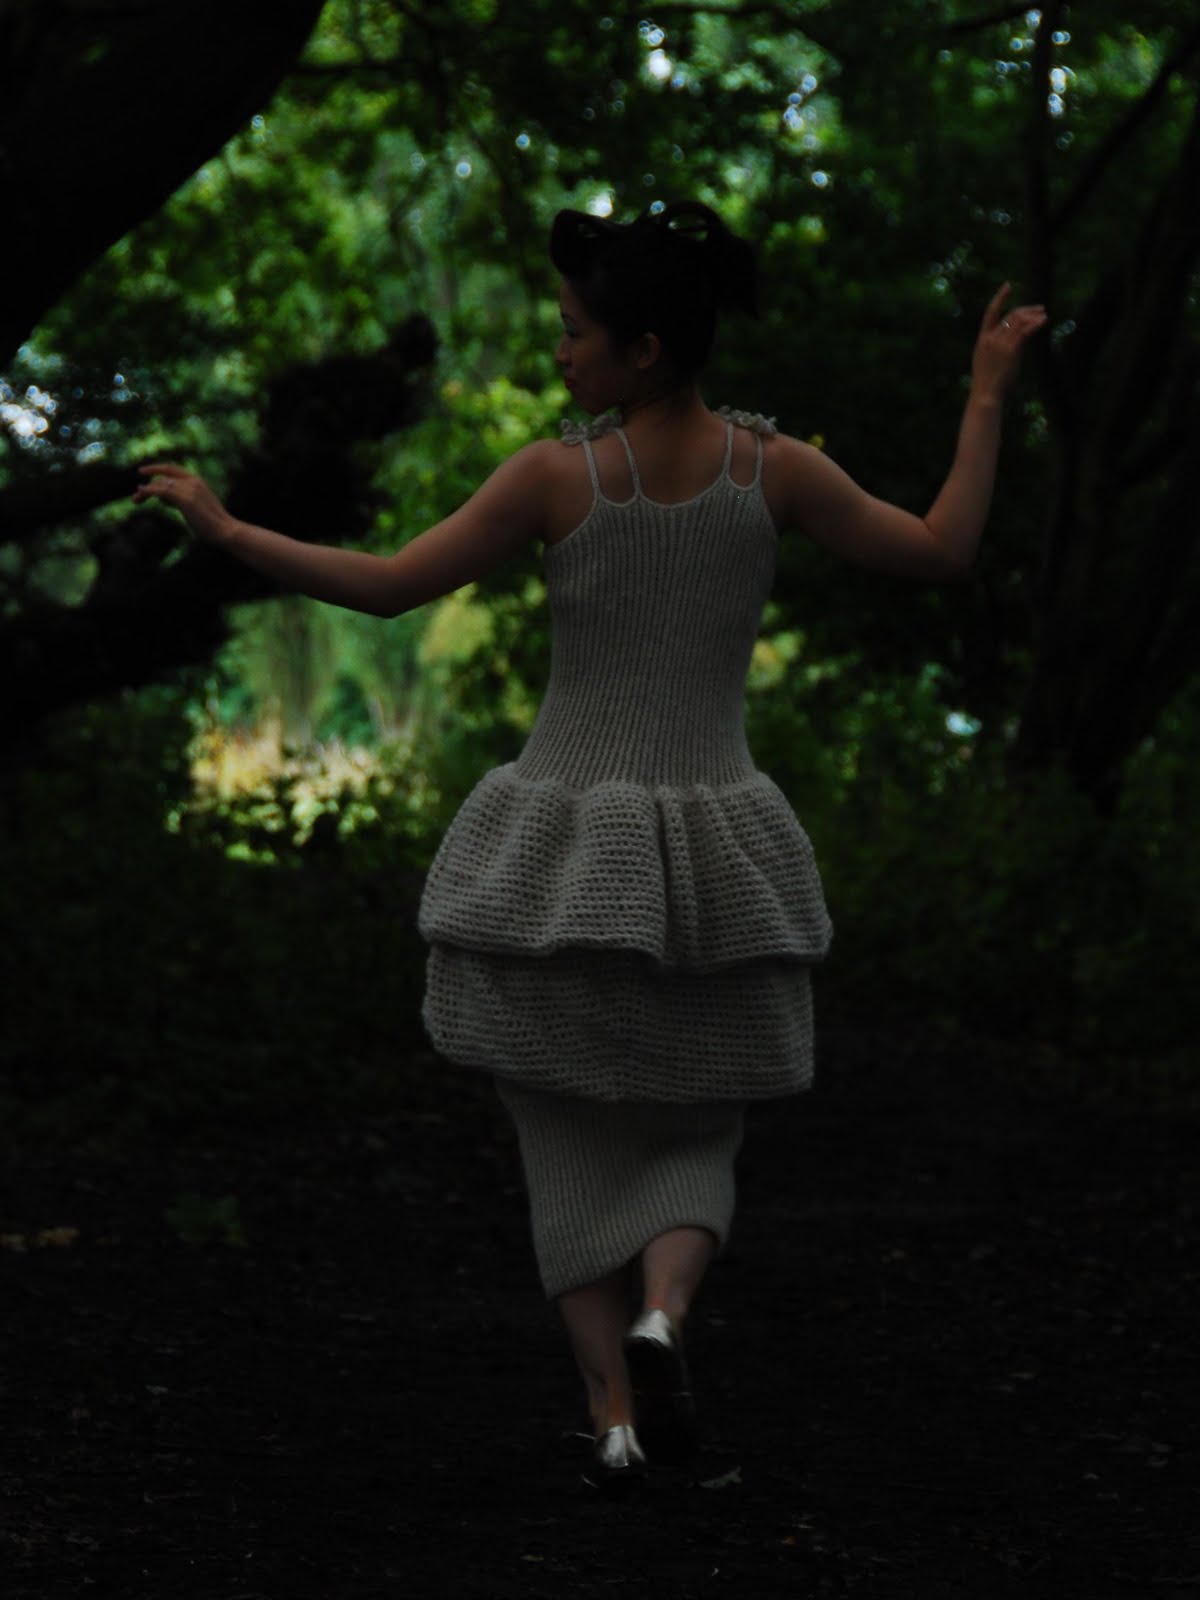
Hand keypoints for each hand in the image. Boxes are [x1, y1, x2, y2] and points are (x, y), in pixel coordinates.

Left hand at [131, 462, 235, 544]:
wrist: (226, 531)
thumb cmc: (214, 525)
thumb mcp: (196, 507)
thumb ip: (182, 499)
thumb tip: (165, 499)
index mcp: (197, 481)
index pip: (173, 469)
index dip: (157, 469)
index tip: (144, 473)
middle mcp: (192, 481)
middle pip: (164, 477)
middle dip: (148, 484)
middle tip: (136, 495)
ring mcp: (189, 489)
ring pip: (160, 484)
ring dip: (145, 492)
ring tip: (135, 501)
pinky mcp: (185, 499)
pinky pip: (161, 491)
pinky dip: (148, 492)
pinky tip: (141, 494)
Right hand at [971, 283, 1047, 400]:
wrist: (986, 394)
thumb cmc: (987, 383)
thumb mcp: (986, 361)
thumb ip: (996, 348)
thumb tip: (1011, 343)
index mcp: (982, 339)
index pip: (991, 312)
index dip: (1000, 297)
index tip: (1008, 286)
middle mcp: (991, 338)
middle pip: (1011, 315)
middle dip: (1027, 310)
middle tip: (1040, 309)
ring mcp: (1001, 343)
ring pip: (1020, 321)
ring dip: (1034, 316)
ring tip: (1044, 315)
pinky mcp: (1011, 350)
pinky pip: (1025, 331)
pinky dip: (1036, 324)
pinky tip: (1044, 320)